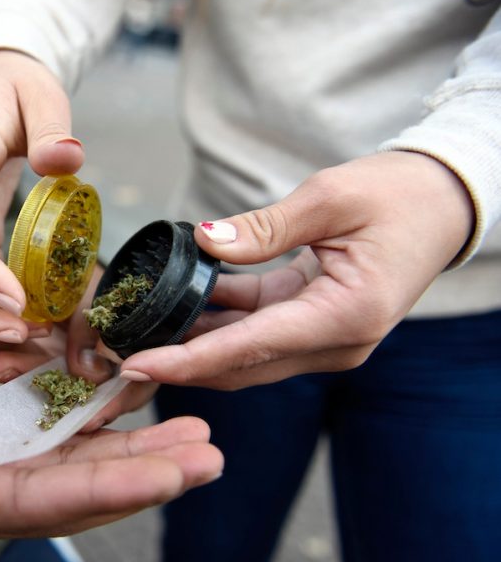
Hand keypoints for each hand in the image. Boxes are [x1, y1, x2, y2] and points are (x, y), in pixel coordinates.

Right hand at [0, 296, 221, 537]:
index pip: (20, 503)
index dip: (94, 492)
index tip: (165, 474)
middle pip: (59, 499)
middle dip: (136, 480)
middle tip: (207, 455)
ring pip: (65, 473)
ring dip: (131, 457)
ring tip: (195, 438)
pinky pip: (52, 441)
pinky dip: (98, 428)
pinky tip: (138, 407)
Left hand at [118, 151, 474, 389]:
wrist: (444, 202)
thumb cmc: (400, 195)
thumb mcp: (331, 198)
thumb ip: (264, 227)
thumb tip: (205, 242)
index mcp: (344, 317)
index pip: (249, 349)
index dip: (187, 361)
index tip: (136, 366)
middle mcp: (334, 343)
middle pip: (239, 364)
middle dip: (177, 363)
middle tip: (116, 354)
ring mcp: (324, 338)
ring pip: (242, 353)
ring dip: (191, 344)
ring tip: (133, 331)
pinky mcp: (312, 322)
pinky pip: (254, 328)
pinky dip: (215, 321)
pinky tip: (174, 305)